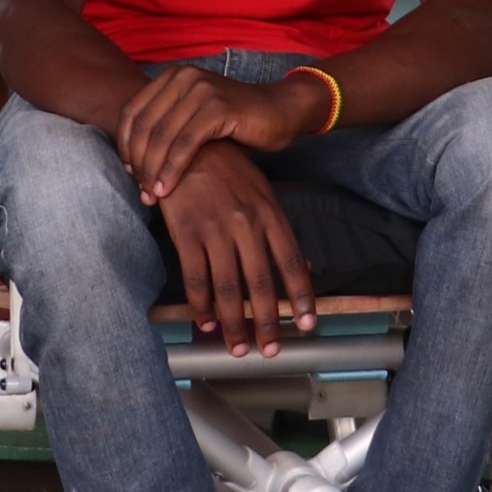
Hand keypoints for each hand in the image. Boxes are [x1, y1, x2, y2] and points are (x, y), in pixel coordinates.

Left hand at [117, 65, 327, 204]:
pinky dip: (172, 169)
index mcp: (172, 76)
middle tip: (141, 191)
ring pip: (162, 136)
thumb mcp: (196, 118)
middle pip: (144, 126)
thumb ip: (167, 128)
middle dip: (138, 163)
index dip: (125, 145)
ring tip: (152, 195)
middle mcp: (183, 77)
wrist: (281, 111)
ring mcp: (201, 89)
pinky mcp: (218, 107)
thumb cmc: (237, 121)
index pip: (132, 112)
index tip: (129, 173)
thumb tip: (133, 163)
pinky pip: (185, 144)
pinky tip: (167, 189)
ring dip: (153, 170)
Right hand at [154, 144, 315, 352]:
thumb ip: (279, 232)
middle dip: (266, 322)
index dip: (300, 296)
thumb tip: (305, 267)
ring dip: (234, 324)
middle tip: (270, 349)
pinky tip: (206, 323)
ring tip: (238, 348)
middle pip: (260, 282)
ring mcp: (215, 228)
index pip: (291, 261)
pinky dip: (201, 306)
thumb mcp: (261, 192)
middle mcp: (246, 222)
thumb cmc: (225, 168)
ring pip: (227, 287)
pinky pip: (196, 278)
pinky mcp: (186, 231)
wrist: (184, 142)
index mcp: (269, 212)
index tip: (307, 324)